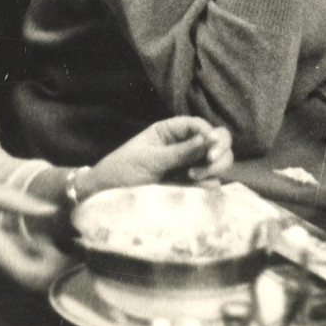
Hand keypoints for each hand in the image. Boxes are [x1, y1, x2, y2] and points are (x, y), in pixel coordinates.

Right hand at [0, 179, 70, 291]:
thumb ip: (19, 202)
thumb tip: (50, 209)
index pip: (24, 271)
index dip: (45, 264)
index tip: (50, 243)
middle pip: (20, 273)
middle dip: (35, 257)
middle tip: (39, 237)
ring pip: (7, 275)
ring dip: (19, 259)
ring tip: (18, 236)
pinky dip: (4, 263)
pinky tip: (2, 244)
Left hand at [87, 118, 233, 195]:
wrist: (106, 199)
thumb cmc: (122, 170)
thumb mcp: (150, 159)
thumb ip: (180, 151)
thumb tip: (208, 139)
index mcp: (173, 131)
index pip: (201, 126)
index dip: (211, 134)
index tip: (211, 148)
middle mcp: (185, 146)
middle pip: (218, 141)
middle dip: (220, 150)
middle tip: (209, 162)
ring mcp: (189, 167)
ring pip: (219, 161)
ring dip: (215, 167)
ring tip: (194, 178)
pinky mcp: (190, 187)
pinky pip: (211, 183)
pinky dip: (211, 184)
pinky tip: (197, 188)